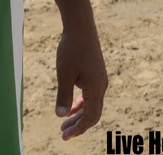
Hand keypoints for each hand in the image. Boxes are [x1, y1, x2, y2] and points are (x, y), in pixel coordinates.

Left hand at [54, 24, 107, 140]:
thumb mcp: (64, 74)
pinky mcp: (95, 75)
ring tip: (64, 125)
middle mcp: (101, 86)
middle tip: (63, 134)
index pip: (90, 117)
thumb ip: (63, 96)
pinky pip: (89, 96)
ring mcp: (99, 81)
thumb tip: (60, 116)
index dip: (78, 129)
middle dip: (78, 125)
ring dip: (78, 115)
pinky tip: (69, 109)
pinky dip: (80, 104)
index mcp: (96, 88)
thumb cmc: (71, 49)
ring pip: (91, 105)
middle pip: (92, 114)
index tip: (65, 136)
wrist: (80, 27)